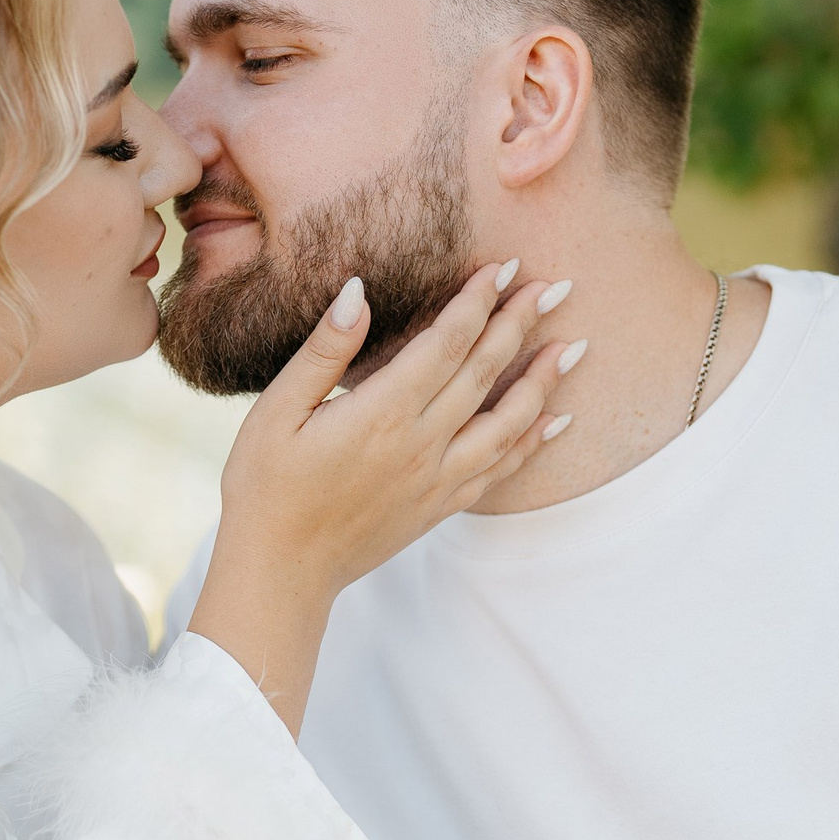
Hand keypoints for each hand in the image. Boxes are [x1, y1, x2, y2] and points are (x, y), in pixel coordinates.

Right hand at [188, 262, 575, 731]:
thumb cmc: (266, 487)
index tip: (504, 267)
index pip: (445, 343)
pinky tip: (556, 420)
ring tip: (572, 346)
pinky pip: (500, 469)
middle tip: (554, 286)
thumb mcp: (276, 411)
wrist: (281, 571)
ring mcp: (436, 479)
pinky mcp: (440, 506)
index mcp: (381, 413)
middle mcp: (420, 444)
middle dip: (520, 324)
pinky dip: (532, 442)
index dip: (477, 302)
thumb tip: (358, 291)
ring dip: (543, 382)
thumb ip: (324, 350)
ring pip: (507, 422)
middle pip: (484, 372)